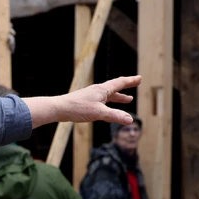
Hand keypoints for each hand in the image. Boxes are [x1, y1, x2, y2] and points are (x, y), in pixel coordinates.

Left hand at [23, 76, 140, 127]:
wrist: (59, 108)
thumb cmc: (78, 108)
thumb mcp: (99, 113)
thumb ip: (115, 116)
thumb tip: (130, 120)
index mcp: (102, 90)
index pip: (120, 83)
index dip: (130, 81)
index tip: (139, 78)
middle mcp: (97, 91)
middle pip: (115, 87)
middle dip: (126, 86)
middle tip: (135, 83)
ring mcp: (91, 96)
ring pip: (109, 95)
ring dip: (119, 97)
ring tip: (128, 100)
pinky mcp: (86, 102)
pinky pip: (102, 101)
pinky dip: (109, 103)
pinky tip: (108, 108)